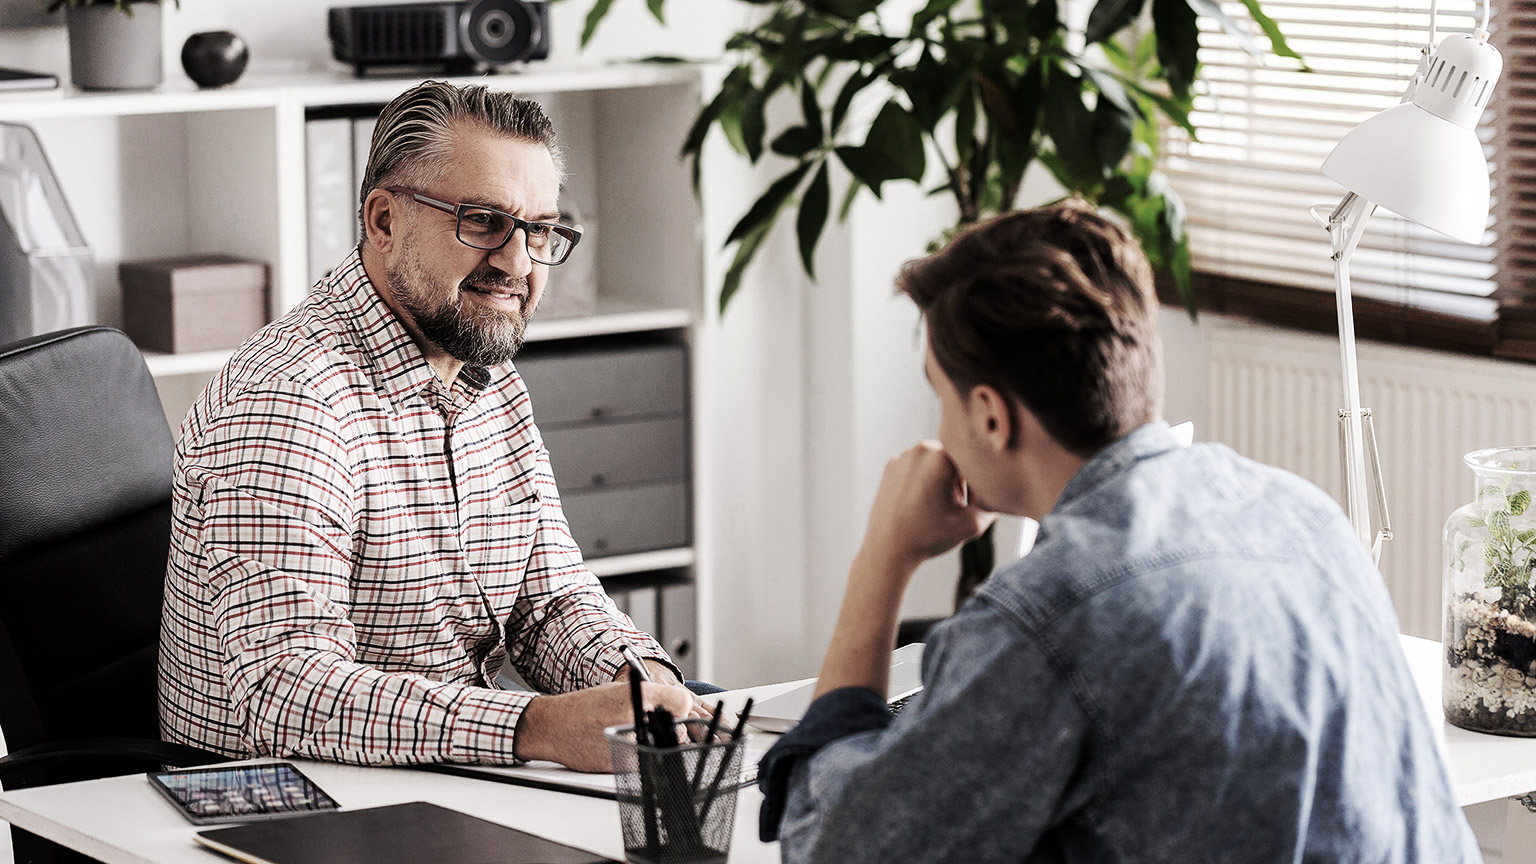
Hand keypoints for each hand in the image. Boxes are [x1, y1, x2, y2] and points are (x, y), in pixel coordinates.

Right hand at [512, 681, 702, 771]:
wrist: (554, 726)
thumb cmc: (587, 707)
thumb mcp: (620, 690)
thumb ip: (651, 697)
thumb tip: (683, 709)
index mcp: (636, 692)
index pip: (683, 702)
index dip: (681, 708)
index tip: (677, 711)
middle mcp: (633, 715)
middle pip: (677, 729)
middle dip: (672, 730)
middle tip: (658, 728)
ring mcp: (627, 741)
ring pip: (663, 748)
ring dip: (657, 745)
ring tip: (636, 736)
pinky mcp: (620, 763)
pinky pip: (645, 761)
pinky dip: (640, 757)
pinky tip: (623, 747)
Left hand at [862, 441, 993, 572]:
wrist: (887, 550)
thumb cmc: (929, 537)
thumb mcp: (972, 525)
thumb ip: (993, 504)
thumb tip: (1003, 490)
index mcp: (941, 457)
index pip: (974, 461)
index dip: (978, 483)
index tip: (969, 503)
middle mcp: (921, 449)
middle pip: (954, 460)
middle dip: (959, 480)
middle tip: (953, 507)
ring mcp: (902, 456)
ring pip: (935, 463)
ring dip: (941, 480)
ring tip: (936, 507)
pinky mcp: (890, 466)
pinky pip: (917, 469)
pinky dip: (922, 482)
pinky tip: (919, 505)